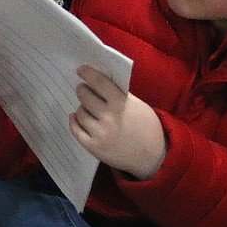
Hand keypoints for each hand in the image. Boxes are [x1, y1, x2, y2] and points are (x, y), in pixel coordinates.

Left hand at [69, 64, 165, 179]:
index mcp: (121, 103)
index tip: (81, 70)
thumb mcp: (138, 105)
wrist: (152, 156)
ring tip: (85, 107)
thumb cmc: (146, 127)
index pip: (99, 82)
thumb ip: (120, 94)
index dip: (88, 73)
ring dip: (80, 107)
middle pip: (85, 97)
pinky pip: (76, 130)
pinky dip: (74, 121)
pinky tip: (76, 117)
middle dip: (82, 90)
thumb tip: (99, 82)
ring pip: (79, 113)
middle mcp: (108, 117)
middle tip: (82, 89)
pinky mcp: (94, 147)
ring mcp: (100, 133)